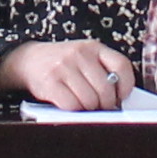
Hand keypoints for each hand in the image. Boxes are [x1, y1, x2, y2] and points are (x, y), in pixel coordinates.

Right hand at [0, 40, 136, 109]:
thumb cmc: (63, 63)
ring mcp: (64, 67)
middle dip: (106, 104)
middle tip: (101, 106)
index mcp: (94, 47)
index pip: (121, 65)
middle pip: (105, 89)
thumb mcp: (85, 57)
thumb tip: (118, 98)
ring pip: (89, 100)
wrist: (30, 60)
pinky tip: (72, 105)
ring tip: (85, 105)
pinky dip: (74, 110)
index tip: (121, 96)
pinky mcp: (50, 82)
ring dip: (89, 109)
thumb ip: (102, 69)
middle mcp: (79, 54)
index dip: (126, 85)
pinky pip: (72, 105)